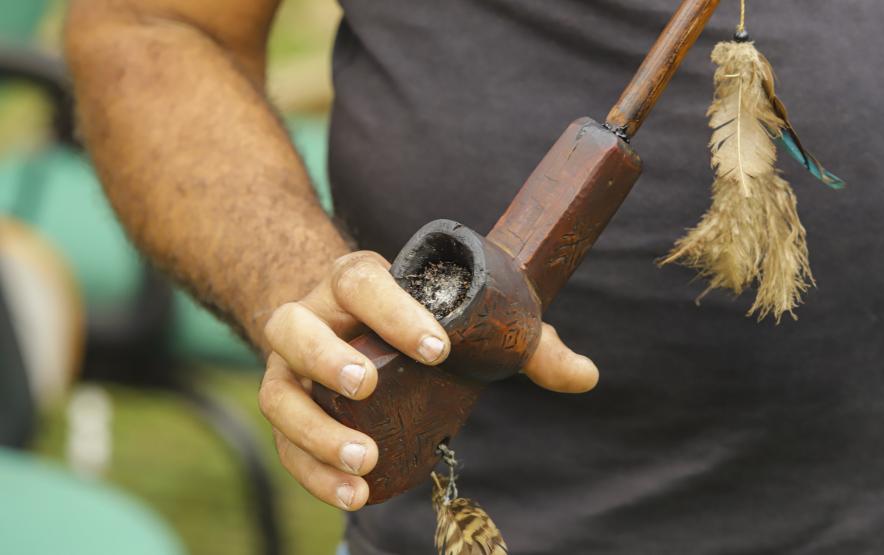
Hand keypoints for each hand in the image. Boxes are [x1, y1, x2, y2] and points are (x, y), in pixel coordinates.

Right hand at [259, 251, 598, 510]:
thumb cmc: (414, 320)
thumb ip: (524, 345)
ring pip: (278, 390)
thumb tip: (586, 375)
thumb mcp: (462, 320)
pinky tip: (352, 492)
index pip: (362, 281)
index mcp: (356, 281)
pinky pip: (282, 440)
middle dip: (328, 357)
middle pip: (295, 326)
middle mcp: (312, 315)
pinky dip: (311, 469)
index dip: (393, 312)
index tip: (437, 348)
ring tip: (363, 459)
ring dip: (314, 427)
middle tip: (369, 388)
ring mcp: (290, 364)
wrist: (345, 321)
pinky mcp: (286, 406)